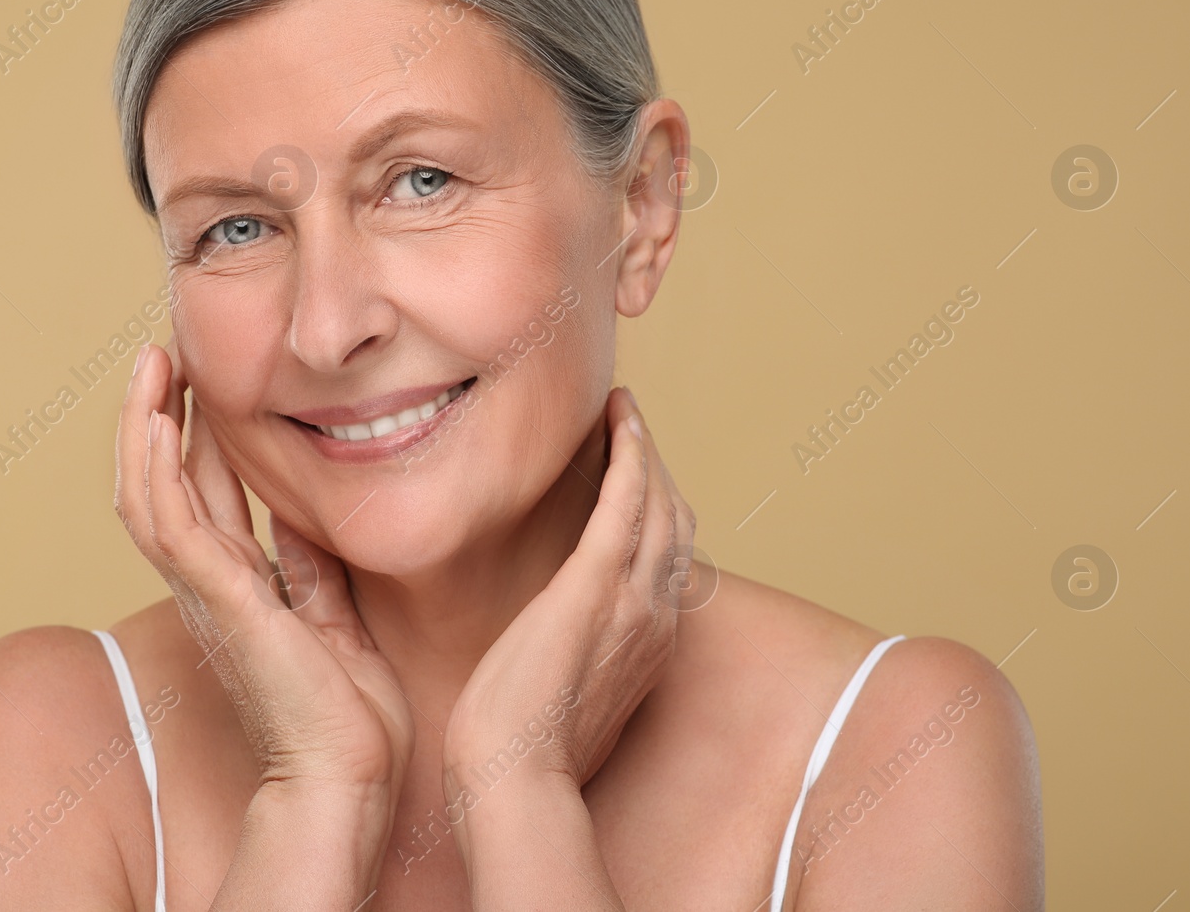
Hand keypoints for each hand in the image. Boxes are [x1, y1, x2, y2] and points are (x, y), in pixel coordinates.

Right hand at [114, 340, 416, 808]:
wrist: (347, 775)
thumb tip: (307, 513)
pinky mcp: (220, 599)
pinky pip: (169, 522)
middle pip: (162, 483)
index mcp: (238, 585)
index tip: (199, 377)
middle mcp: (209, 583)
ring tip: (150, 363)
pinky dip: (154, 467)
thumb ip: (311, 565)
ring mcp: (206, 591)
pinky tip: (154, 419)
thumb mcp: (333, 613)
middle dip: (157, 415)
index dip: (194, 433)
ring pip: (147, 494)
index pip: (202, 493)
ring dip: (142, 426)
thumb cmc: (348, 711)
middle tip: (161, 351)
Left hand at [442, 386, 690, 792]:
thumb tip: (552, 646)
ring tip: (625, 410)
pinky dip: (631, 452)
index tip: (634, 478)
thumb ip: (573, 661)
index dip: (657, 512)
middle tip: (631, 426)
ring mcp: (634, 598)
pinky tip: (621, 418)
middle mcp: (657, 616)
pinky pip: (628, 499)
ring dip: (646, 448)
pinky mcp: (596, 583)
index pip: (667, 561)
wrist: (515, 779)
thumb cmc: (520, 751)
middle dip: (658, 469)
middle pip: (675, 522)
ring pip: (658, 501)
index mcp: (650, 645)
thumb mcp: (566, 699)